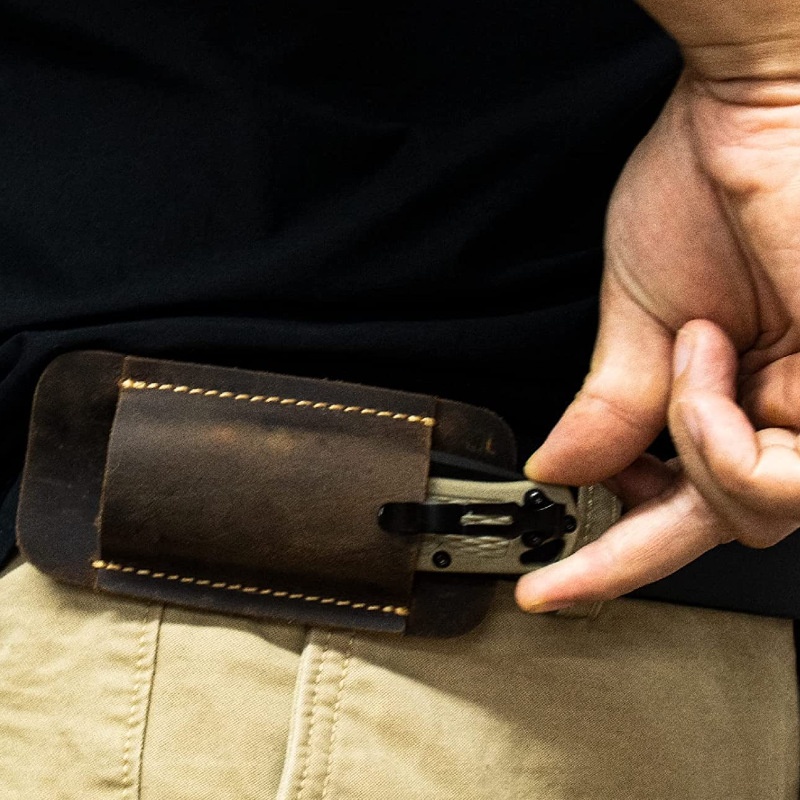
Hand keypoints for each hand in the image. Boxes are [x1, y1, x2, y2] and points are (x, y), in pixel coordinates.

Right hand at [515, 71, 799, 612]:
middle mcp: (778, 408)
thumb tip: (557, 471)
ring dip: (690, 450)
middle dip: (645, 522)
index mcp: (727, 394)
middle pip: (725, 524)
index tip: (547, 585)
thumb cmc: (700, 186)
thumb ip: (609, 406)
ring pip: (756, 514)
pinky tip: (707, 351)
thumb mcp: (634, 314)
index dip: (606, 557)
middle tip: (603, 488)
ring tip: (683, 357)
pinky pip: (775, 475)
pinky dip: (713, 428)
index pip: (675, 503)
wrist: (754, 104)